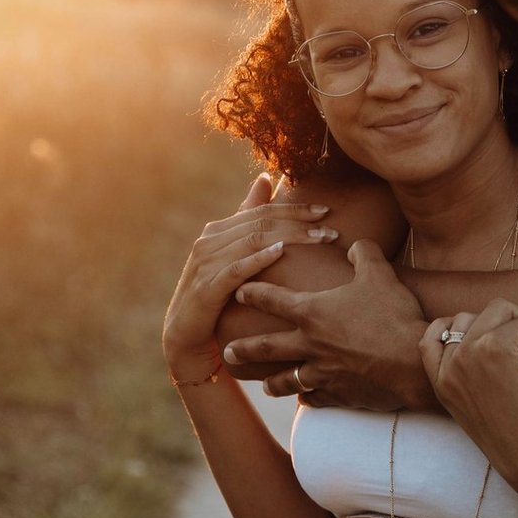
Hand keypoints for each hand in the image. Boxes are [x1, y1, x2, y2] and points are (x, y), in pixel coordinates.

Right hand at [162, 175, 336, 377]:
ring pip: (253, 240)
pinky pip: (236, 268)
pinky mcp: (206, 287)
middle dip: (299, 223)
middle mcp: (209, 241)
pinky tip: (281, 252)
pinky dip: (259, 258)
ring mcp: (205, 262)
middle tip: (331, 229)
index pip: (262, 210)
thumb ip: (247, 221)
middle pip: (261, 222)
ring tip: (319, 239)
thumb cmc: (216, 296)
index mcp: (218, 230)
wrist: (186, 339)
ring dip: (289, 236)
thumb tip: (265, 179)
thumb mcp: (233, 257)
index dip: (295, 209)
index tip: (325, 210)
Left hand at [224, 239, 430, 409]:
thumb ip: (365, 254)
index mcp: (312, 312)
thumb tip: (357, 245)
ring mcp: (321, 372)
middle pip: (266, 347)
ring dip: (273, 384)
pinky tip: (307, 399)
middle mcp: (309, 344)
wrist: (413, 362)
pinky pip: (316, 398)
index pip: (272, 300)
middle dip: (244, 349)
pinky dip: (309, 398)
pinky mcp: (338, 394)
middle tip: (227, 352)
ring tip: (264, 386)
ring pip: (287, 380)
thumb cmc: (394, 315)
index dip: (252, 293)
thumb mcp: (380, 274)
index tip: (238, 291)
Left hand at [419, 284, 517, 498]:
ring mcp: (448, 368)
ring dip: (486, 324)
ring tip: (506, 345)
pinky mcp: (439, 383)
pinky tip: (462, 335)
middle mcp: (465, 353)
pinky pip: (430, 342)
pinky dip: (442, 331)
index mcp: (495, 346)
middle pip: (497, 310)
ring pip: (464, 319)